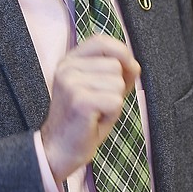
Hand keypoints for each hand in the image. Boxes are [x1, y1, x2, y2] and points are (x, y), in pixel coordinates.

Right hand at [40, 34, 140, 183]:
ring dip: (114, 101)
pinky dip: (113, 114)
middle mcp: (67, 68)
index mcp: (69, 61)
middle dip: (118, 87)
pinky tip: (95, 120)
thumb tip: (134, 65)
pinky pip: (116, 101)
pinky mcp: (80, 101)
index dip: (121, 52)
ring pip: (118, 83)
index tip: (126, 69)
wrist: (58, 151)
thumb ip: (117, 72)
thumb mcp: (99, 88)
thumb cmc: (83, 120)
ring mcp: (71, 83)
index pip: (101, 40)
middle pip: (115, 65)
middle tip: (99, 104)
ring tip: (96, 112)